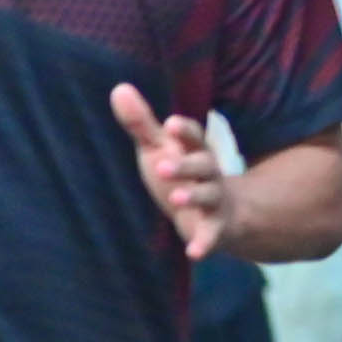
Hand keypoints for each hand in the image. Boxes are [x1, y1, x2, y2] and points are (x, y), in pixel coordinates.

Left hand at [110, 84, 229, 257]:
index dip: (185, 131)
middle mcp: (209, 173)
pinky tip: (194, 253)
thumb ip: (141, 124)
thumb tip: (119, 88)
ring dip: (194, 195)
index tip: (171, 124)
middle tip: (162, 165)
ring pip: (209, 196)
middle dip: (186, 165)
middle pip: (204, 164)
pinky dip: (204, 243)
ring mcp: (214, 201)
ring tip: (177, 198)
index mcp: (195, 150)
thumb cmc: (182, 173)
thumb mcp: (160, 149)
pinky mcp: (215, 228)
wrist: (223, 213)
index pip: (194, 137)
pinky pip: (212, 236)